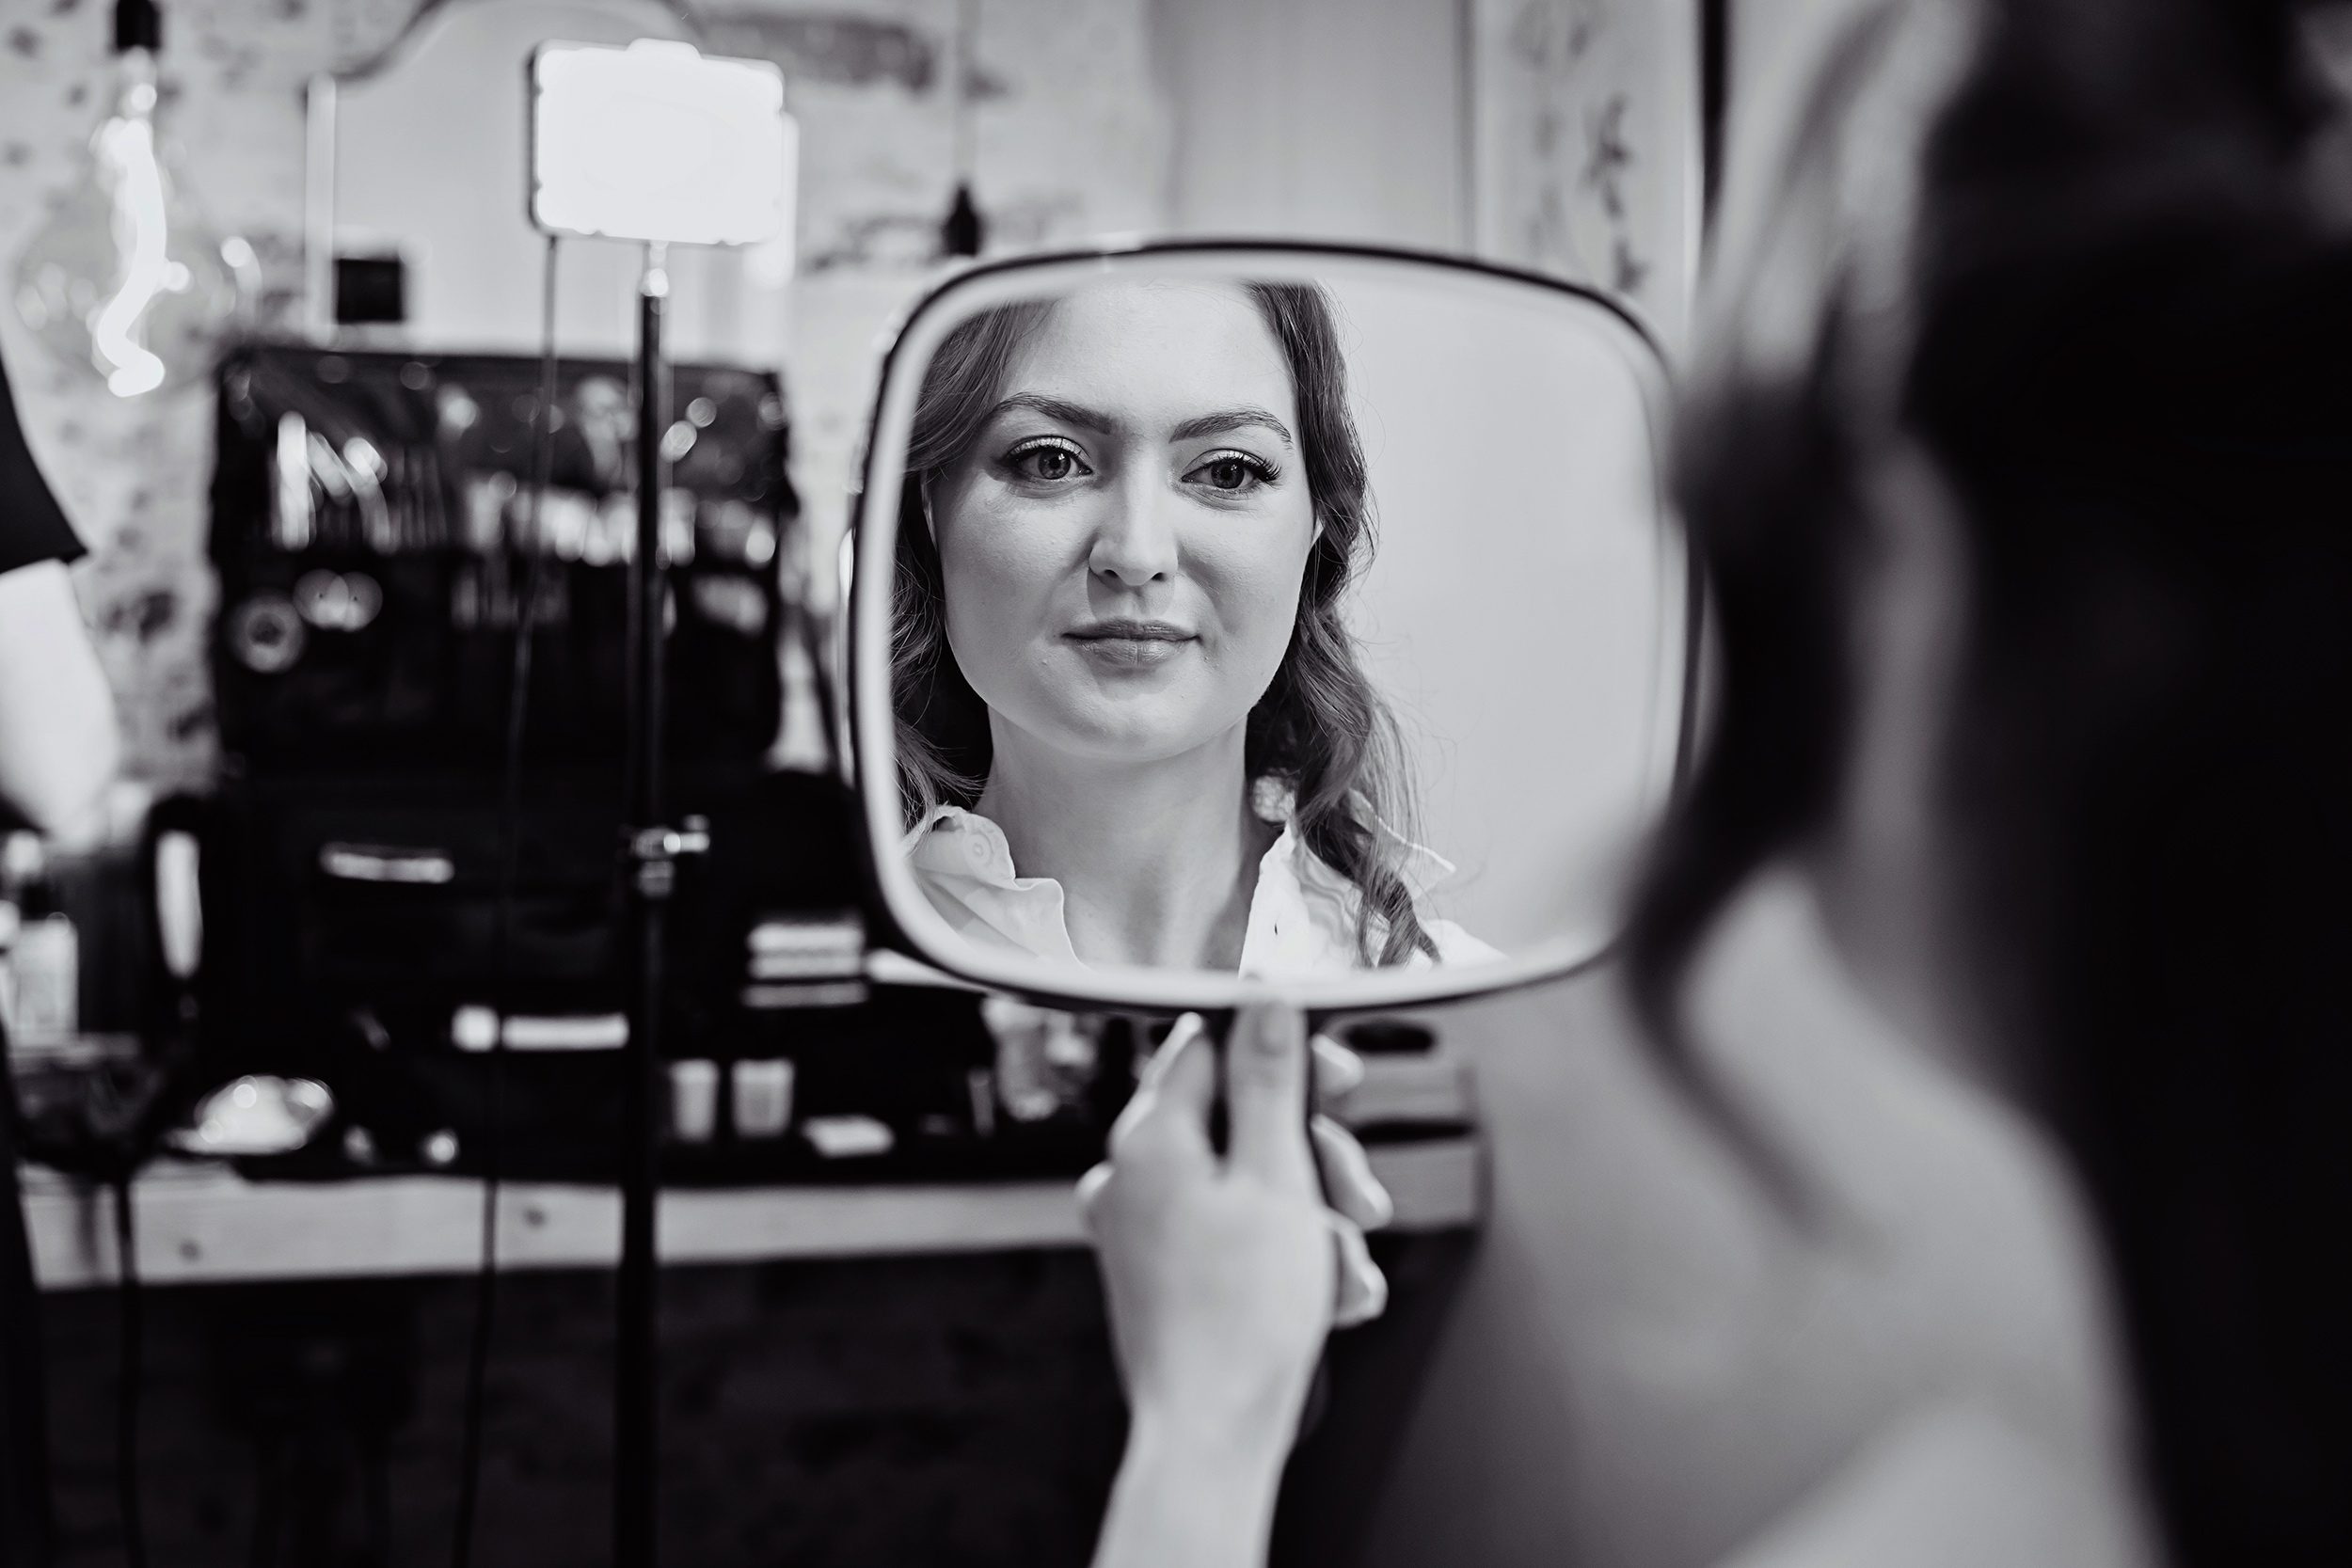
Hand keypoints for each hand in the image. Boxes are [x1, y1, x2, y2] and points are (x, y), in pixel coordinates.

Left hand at [1078, 1005, 1389, 1455]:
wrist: (1212, 1438)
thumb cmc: (1241, 1318)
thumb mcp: (1277, 1177)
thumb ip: (1271, 1080)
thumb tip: (1265, 997)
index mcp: (1149, 1137)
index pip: (1211, 1043)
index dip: (1283, 1051)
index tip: (1336, 1078)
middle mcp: (1133, 1175)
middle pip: (1239, 1116)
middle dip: (1314, 1152)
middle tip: (1358, 1195)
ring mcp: (1146, 1228)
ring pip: (1250, 1181)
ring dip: (1314, 1214)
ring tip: (1346, 1266)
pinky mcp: (1167, 1273)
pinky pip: (1237, 1233)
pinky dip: (1289, 1253)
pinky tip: (1329, 1294)